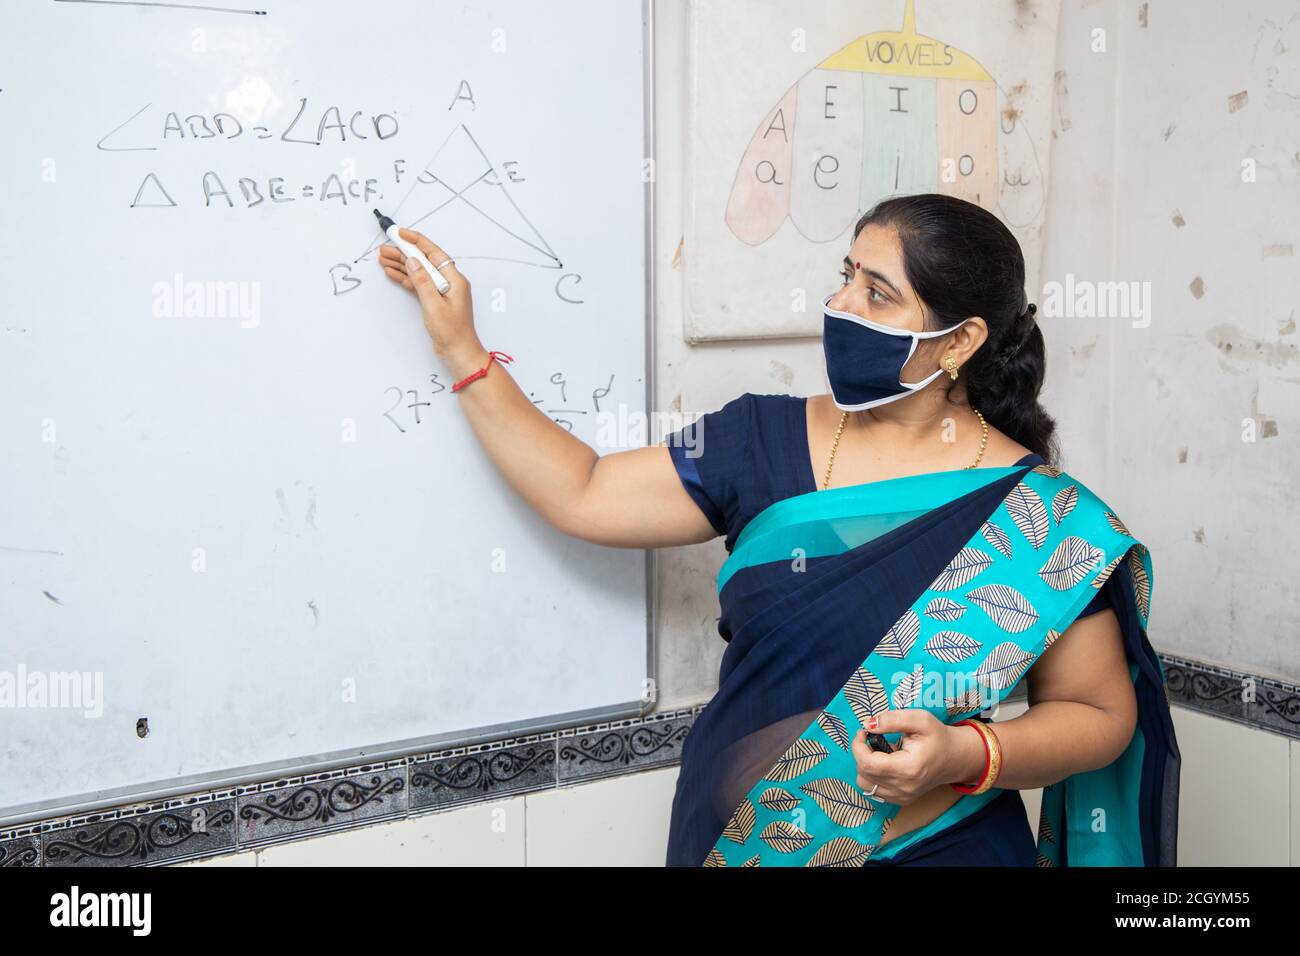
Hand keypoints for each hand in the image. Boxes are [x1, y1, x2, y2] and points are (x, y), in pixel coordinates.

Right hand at [378, 228, 482, 363]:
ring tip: (383, 259)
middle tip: (385, 248)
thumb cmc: (453, 333)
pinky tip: (392, 273)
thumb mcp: (434, 305)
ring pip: (418, 272)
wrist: (458, 353)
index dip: (417, 241)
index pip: (434, 253)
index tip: (401, 234)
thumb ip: (422, 281)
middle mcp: (449, 282)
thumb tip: (413, 261)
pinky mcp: (434, 301)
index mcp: (454, 279)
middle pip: (424, 261)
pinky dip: (405, 278)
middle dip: (404, 253)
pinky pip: (418, 284)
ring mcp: (441, 291)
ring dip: (401, 265)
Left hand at [850, 710, 985, 805]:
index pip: (867, 763)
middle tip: (874, 738)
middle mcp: (903, 788)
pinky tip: (888, 763)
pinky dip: (874, 775)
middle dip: (862, 752)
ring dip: (866, 765)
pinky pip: (874, 789)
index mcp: (907, 769)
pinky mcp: (900, 800)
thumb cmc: (938, 737)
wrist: (954, 758)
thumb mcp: (920, 719)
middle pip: (863, 773)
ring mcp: (901, 797)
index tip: (864, 731)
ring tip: (883, 752)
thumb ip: (893, 719)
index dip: (858, 745)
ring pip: (864, 783)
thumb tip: (869, 724)